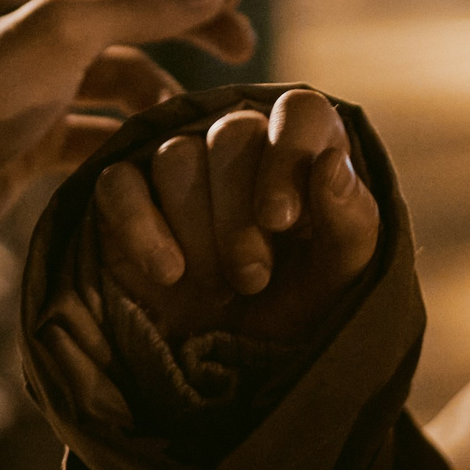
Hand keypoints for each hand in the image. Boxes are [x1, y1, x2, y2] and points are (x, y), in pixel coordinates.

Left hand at [0, 0, 254, 265]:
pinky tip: (159, 148)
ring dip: (161, 86)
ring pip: (121, 68)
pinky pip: (101, 122)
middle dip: (188, 23)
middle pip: (130, 4)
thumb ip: (142, 7)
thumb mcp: (62, 34)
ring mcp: (32, 77)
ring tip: (195, 115)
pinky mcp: (33, 132)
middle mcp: (29, 16)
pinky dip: (132, 130)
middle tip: (242, 48)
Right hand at [93, 89, 379, 344]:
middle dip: (240, 217)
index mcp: (305, 146)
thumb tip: (330, 162)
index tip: (281, 222)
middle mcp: (242, 141)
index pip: (299, 111)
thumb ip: (350, 217)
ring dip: (198, 231)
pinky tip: (169, 273)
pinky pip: (119, 183)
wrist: (234, 358)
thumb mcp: (341, 273)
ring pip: (176, 156)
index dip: (288, 158)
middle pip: (232, 134)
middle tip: (252, 278)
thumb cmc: (300, 302)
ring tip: (218, 288)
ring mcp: (179, 162)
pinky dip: (141, 227)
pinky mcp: (126, 193)